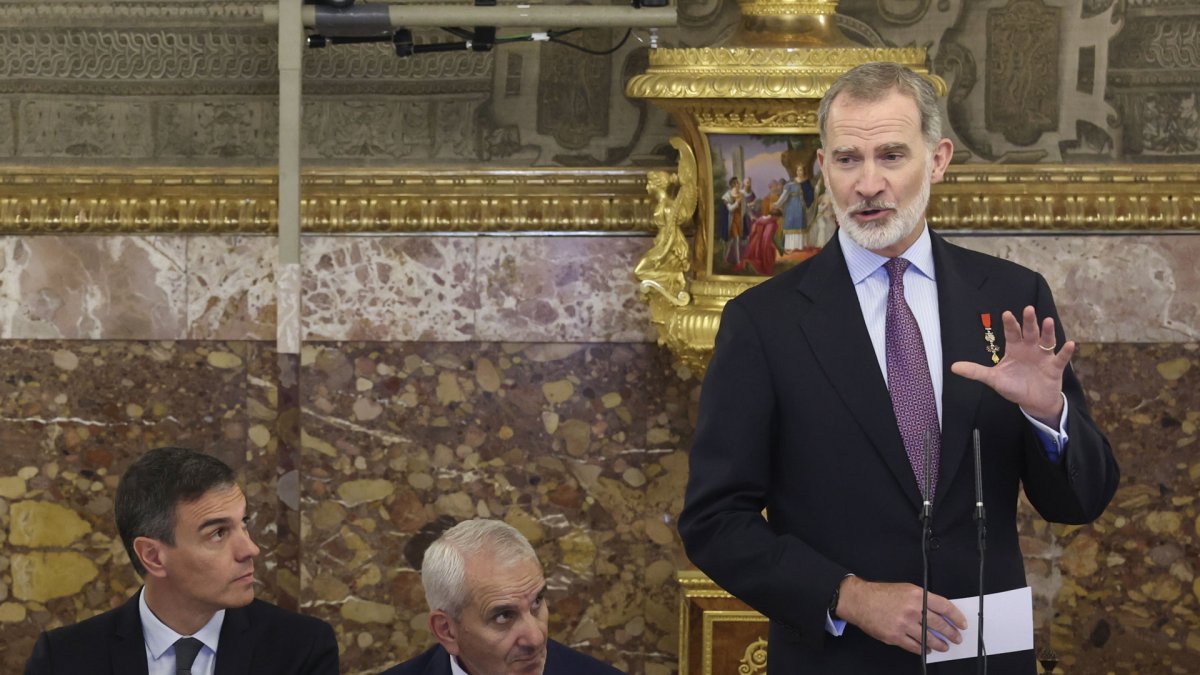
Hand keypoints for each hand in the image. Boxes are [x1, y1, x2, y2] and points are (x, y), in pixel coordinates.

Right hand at [837, 577, 965, 654]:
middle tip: (956, 638)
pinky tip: (926, 650)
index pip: (944, 607)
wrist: (860, 601)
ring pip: (928, 638)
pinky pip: (914, 646)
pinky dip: (922, 649)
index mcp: (917, 595)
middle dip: (950, 633)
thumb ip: (922, 600)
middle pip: (939, 624)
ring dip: (939, 644)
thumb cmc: (881, 594)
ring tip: (944, 647)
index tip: (961, 623)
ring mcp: (904, 624)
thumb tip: (939, 613)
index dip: (956, 617)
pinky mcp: (895, 636)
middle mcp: (912, 610)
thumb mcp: (905, 589)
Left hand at [951, 306, 1071, 425]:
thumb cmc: (1014, 386)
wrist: (1033, 402)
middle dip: (1029, 321)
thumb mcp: (994, 379)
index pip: (1011, 333)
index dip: (1010, 324)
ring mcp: (1043, 356)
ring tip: (1047, 320)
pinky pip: (1061, 358)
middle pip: (1029, 332)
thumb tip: (953, 367)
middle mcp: (1030, 348)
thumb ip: (976, 372)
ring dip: (1047, 331)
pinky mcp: (1055, 367)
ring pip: (1046, 340)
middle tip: (1028, 309)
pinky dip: (1065, 351)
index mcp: (1015, 349)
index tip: (1006, 314)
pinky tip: (1070, 343)